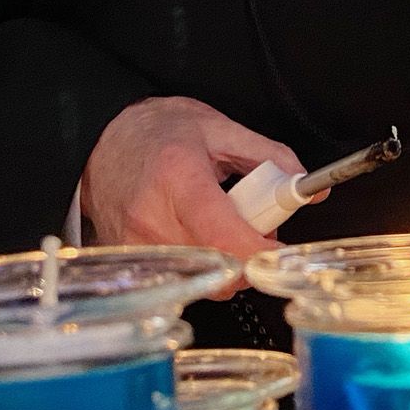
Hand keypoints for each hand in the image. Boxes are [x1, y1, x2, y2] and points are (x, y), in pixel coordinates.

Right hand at [80, 97, 304, 280]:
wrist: (101, 139)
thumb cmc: (157, 131)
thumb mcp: (220, 129)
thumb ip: (269, 157)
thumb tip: (308, 188)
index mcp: (179, 178)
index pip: (225, 237)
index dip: (261, 251)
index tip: (279, 247)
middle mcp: (152, 217)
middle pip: (219, 268)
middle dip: (248, 257)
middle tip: (250, 227)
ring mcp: (136, 245)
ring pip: (202, 281)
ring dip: (225, 264)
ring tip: (218, 226)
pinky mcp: (129, 261)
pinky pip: (181, 279)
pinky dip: (200, 266)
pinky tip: (195, 236)